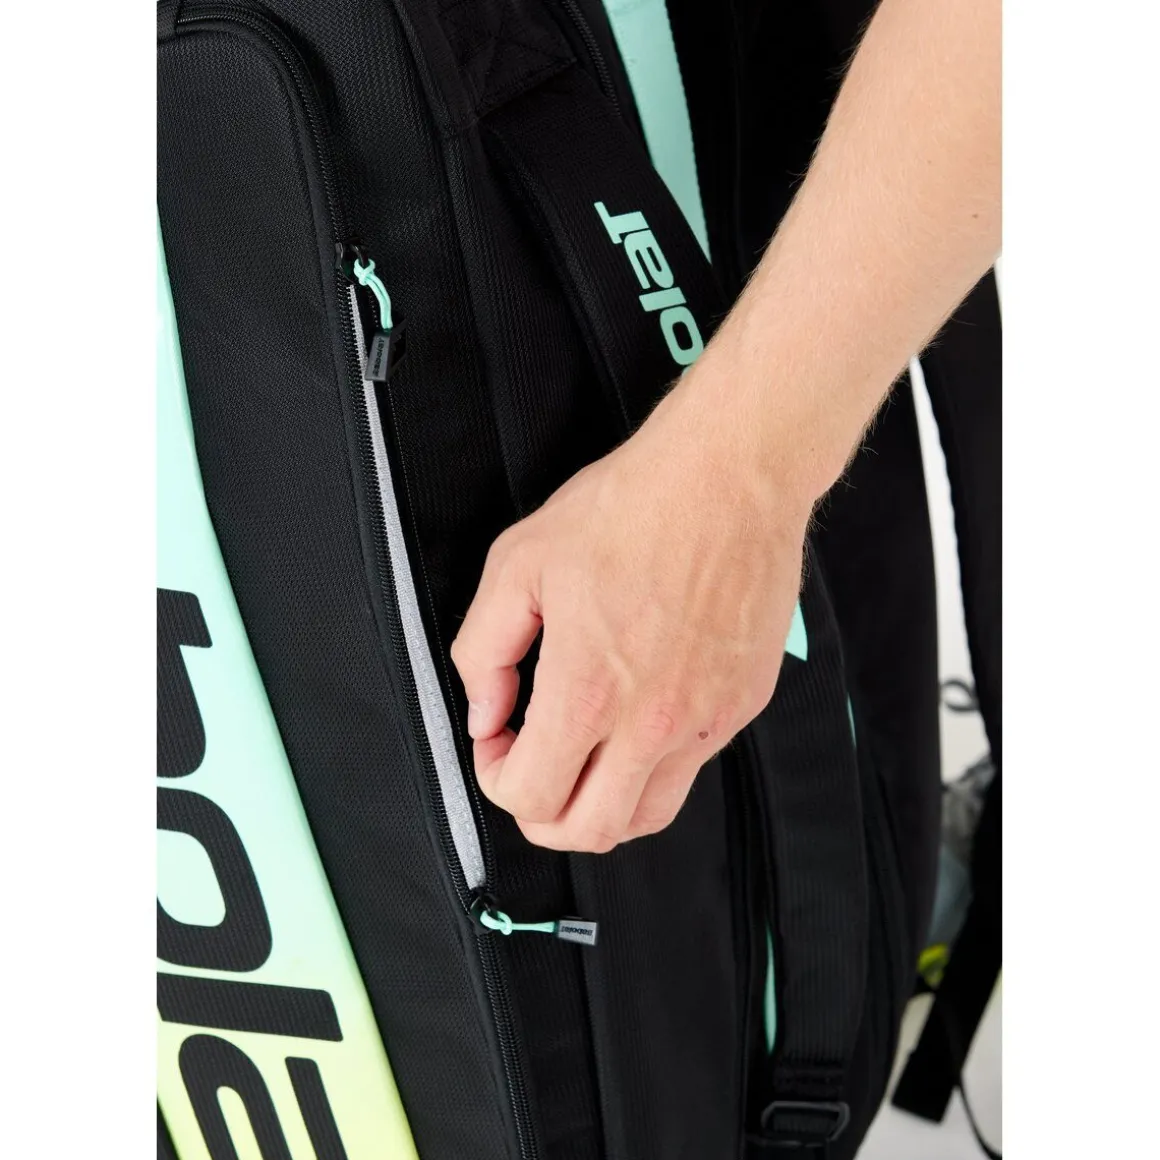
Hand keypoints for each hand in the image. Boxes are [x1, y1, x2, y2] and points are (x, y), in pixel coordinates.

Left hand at [450, 367, 813, 852]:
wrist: (729, 478)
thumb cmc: (629, 509)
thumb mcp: (520, 563)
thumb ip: (483, 650)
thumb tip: (484, 714)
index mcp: (589, 690)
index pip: (531, 796)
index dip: (496, 780)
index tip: (497, 743)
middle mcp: (652, 722)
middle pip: (589, 830)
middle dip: (542, 815)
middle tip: (530, 772)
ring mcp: (706, 720)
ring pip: (646, 817)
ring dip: (601, 805)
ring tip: (582, 761)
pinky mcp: (741, 705)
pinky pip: (692, 768)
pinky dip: (652, 765)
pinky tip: (635, 718)